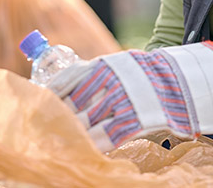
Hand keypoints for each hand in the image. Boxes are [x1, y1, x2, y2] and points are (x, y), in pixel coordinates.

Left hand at [47, 42, 212, 151]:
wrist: (175, 79)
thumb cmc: (137, 72)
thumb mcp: (112, 63)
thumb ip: (88, 74)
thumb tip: (55, 89)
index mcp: (101, 64)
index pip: (65, 80)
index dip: (50, 95)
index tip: (38, 106)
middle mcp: (109, 81)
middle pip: (73, 105)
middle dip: (58, 119)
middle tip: (44, 130)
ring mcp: (122, 101)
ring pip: (88, 123)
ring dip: (73, 135)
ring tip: (60, 143)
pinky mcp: (135, 119)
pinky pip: (108, 137)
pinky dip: (94, 145)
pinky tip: (86, 149)